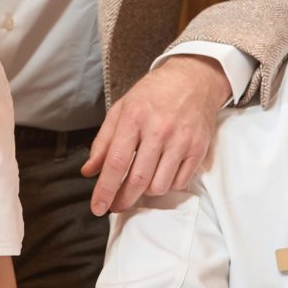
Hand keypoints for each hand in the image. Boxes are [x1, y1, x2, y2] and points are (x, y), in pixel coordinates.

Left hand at [84, 56, 228, 214]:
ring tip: (141, 182)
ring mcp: (181, 140)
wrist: (194, 79)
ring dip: (146, 192)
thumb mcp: (121, 109)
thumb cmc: (153, 94)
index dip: (105, 190)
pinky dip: (167, 185)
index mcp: (134, 117)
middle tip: (116, 206)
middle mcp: (159, 130)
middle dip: (123, 200)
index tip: (98, 208)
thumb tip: (89, 171)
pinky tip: (160, 174)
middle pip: (138, 179)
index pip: (116, 162)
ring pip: (159, 186)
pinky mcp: (198, 148)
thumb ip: (103, 142)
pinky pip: (180, 183)